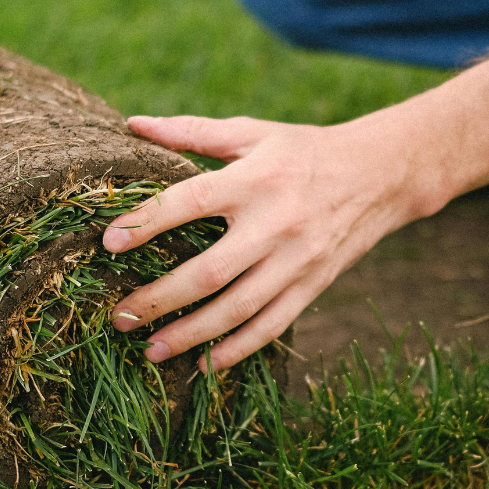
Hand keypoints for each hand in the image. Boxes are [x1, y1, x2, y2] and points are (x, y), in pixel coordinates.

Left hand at [105, 113, 435, 372]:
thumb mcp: (251, 132)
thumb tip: (134, 123)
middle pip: (209, 271)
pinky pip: (272, 326)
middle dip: (159, 297)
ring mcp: (297, 260)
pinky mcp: (313, 285)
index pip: (189, 202)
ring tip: (150, 349)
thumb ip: (191, 131)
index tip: (108, 243)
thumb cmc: (302, 150)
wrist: (380, 174)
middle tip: (119, 316)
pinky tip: (205, 364)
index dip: (147, 221)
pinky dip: (238, 349)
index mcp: (254, 180)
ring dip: (191, 334)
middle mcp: (275, 223)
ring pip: (237, 309)